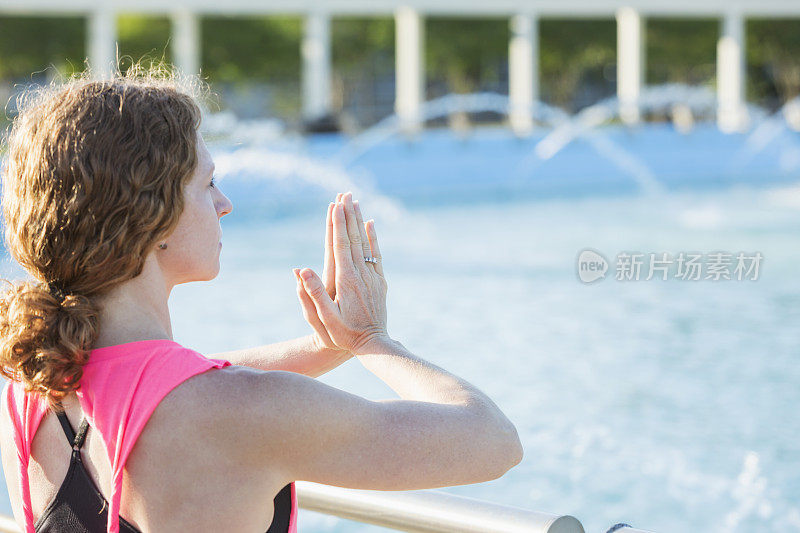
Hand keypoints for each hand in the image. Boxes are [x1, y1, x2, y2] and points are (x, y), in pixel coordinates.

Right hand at [293, 192, 387, 354]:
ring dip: (359, 221)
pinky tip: (371, 224)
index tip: (335, 204)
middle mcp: (362, 275)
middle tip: (345, 194)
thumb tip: (301, 270)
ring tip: (356, 202)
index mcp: (346, 281)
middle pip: (354, 239)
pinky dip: (373, 238)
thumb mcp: (324, 318)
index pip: (341, 246)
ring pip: (366, 243)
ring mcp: (373, 277)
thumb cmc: (344, 335)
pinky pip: (376, 255)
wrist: (374, 345)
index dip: (337, 224)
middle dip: (348, 216)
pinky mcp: (380, 282)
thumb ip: (314, 294)